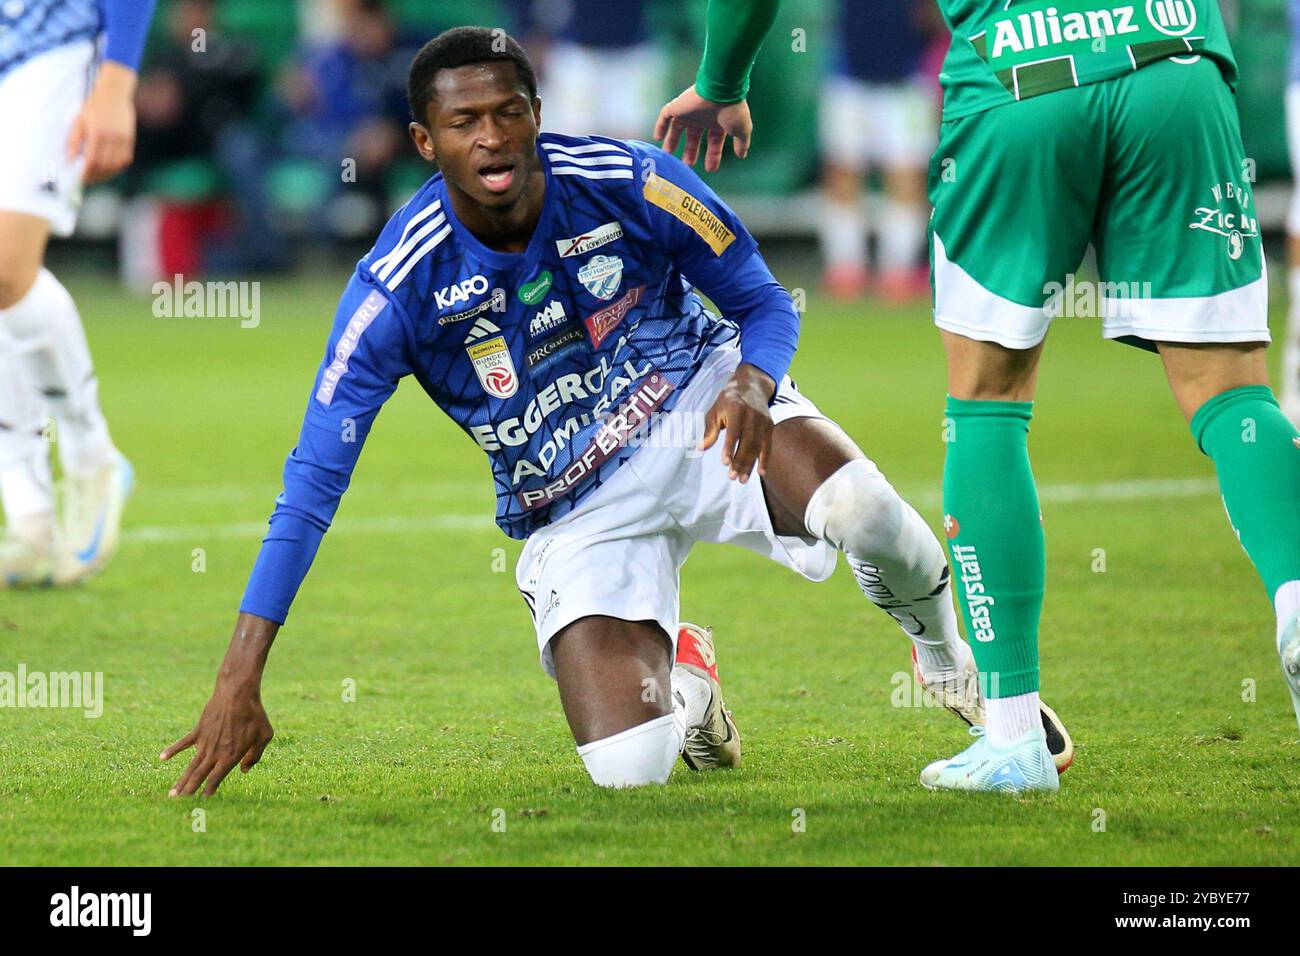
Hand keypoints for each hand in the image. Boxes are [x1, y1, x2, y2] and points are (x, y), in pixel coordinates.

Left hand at [66, 61, 137, 183]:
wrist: (115, 93)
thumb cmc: (93, 106)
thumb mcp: (79, 121)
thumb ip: (74, 141)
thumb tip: (70, 161)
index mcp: (97, 132)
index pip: (93, 160)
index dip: (86, 172)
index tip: (79, 178)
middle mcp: (112, 137)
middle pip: (105, 165)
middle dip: (95, 175)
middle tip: (86, 179)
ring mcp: (124, 139)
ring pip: (117, 164)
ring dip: (107, 173)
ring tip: (97, 175)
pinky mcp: (130, 139)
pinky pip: (126, 159)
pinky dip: (117, 166)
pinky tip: (109, 168)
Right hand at [162, 678, 273, 796]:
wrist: (237, 693)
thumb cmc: (255, 714)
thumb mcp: (264, 735)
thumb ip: (255, 755)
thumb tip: (244, 770)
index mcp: (232, 756)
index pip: (217, 778)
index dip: (209, 790)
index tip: (202, 801)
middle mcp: (215, 752)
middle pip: (199, 776)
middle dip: (189, 791)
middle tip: (179, 805)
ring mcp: (205, 742)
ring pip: (191, 765)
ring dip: (181, 780)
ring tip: (171, 795)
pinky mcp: (199, 730)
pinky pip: (183, 743)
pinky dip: (172, 750)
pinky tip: (162, 758)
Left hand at [654, 85, 751, 171]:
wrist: (721, 88)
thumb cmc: (732, 109)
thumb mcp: (741, 130)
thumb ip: (741, 143)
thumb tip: (741, 155)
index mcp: (717, 121)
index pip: (713, 141)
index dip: (712, 155)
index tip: (711, 169)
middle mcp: (702, 116)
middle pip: (693, 136)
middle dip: (690, 150)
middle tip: (687, 164)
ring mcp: (689, 111)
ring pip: (678, 127)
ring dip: (672, 140)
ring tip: (667, 153)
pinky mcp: (678, 106)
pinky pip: (665, 116)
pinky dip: (660, 126)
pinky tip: (657, 137)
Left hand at [697, 363, 776, 481]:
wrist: (751, 386)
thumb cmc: (728, 401)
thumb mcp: (715, 411)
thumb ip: (709, 430)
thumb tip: (701, 448)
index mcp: (736, 410)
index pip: (733, 432)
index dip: (729, 448)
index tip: (725, 462)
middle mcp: (752, 416)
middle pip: (747, 442)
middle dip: (740, 461)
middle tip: (732, 477)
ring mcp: (763, 421)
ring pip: (757, 447)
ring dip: (750, 464)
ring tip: (742, 479)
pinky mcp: (770, 426)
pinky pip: (768, 445)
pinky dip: (765, 459)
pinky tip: (761, 472)